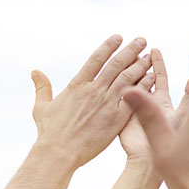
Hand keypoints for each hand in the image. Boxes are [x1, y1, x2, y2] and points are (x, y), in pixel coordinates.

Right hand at [31, 35, 151, 167]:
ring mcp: (106, 103)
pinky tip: (153, 78)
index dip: (108, 46)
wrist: (60, 152)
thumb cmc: (50, 132)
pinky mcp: (117, 117)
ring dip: (140, 65)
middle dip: (130, 50)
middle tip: (142, 40)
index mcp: (77, 85)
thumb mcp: (42, 106)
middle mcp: (94, 90)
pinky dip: (144, 86)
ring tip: (151, 55)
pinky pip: (134, 98)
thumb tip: (35, 71)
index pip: (96, 59)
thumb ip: (42, 87)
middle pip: (116, 64)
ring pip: (127, 78)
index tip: (118, 37)